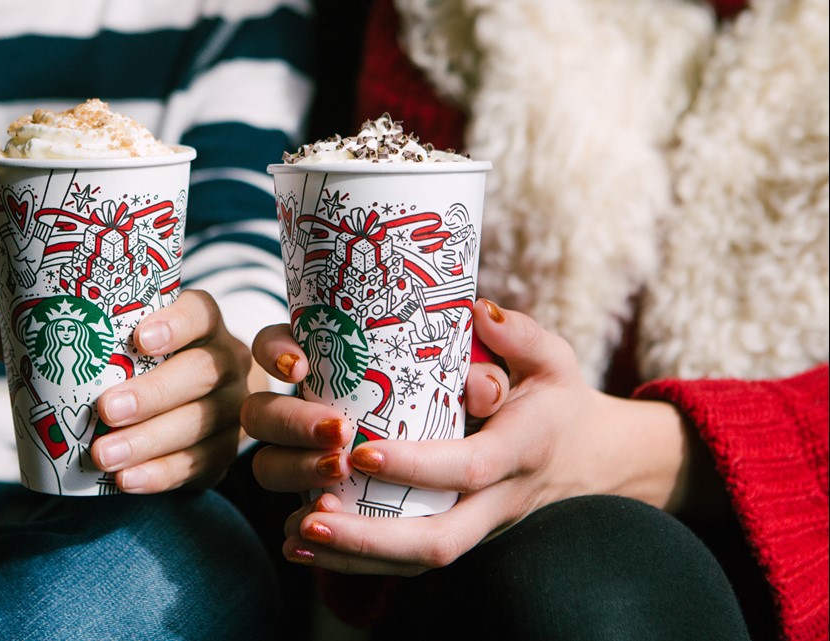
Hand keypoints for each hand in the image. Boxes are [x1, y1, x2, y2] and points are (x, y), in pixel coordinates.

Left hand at [0, 289, 254, 492]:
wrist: (190, 407)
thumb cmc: (140, 365)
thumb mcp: (111, 345)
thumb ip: (60, 336)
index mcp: (200, 324)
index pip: (199, 313)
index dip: (175, 324)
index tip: (139, 338)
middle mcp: (226, 361)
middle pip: (203, 373)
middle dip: (154, 393)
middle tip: (105, 410)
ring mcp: (232, 409)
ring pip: (203, 423)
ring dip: (151, 441)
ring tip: (103, 457)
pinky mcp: (226, 452)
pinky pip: (203, 464)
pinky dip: (163, 475)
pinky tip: (128, 482)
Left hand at [242, 299, 689, 574]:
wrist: (593, 460)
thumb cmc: (559, 400)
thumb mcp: (553, 358)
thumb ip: (519, 335)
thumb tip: (478, 312)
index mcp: (520, 451)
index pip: (466, 469)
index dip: (414, 465)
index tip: (360, 452)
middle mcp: (498, 501)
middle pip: (438, 541)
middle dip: (369, 539)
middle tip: (309, 518)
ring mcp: (478, 528)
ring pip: (417, 562)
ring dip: (352, 557)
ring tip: (294, 537)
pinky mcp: (459, 535)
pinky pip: (408, 563)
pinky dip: (356, 561)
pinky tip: (304, 546)